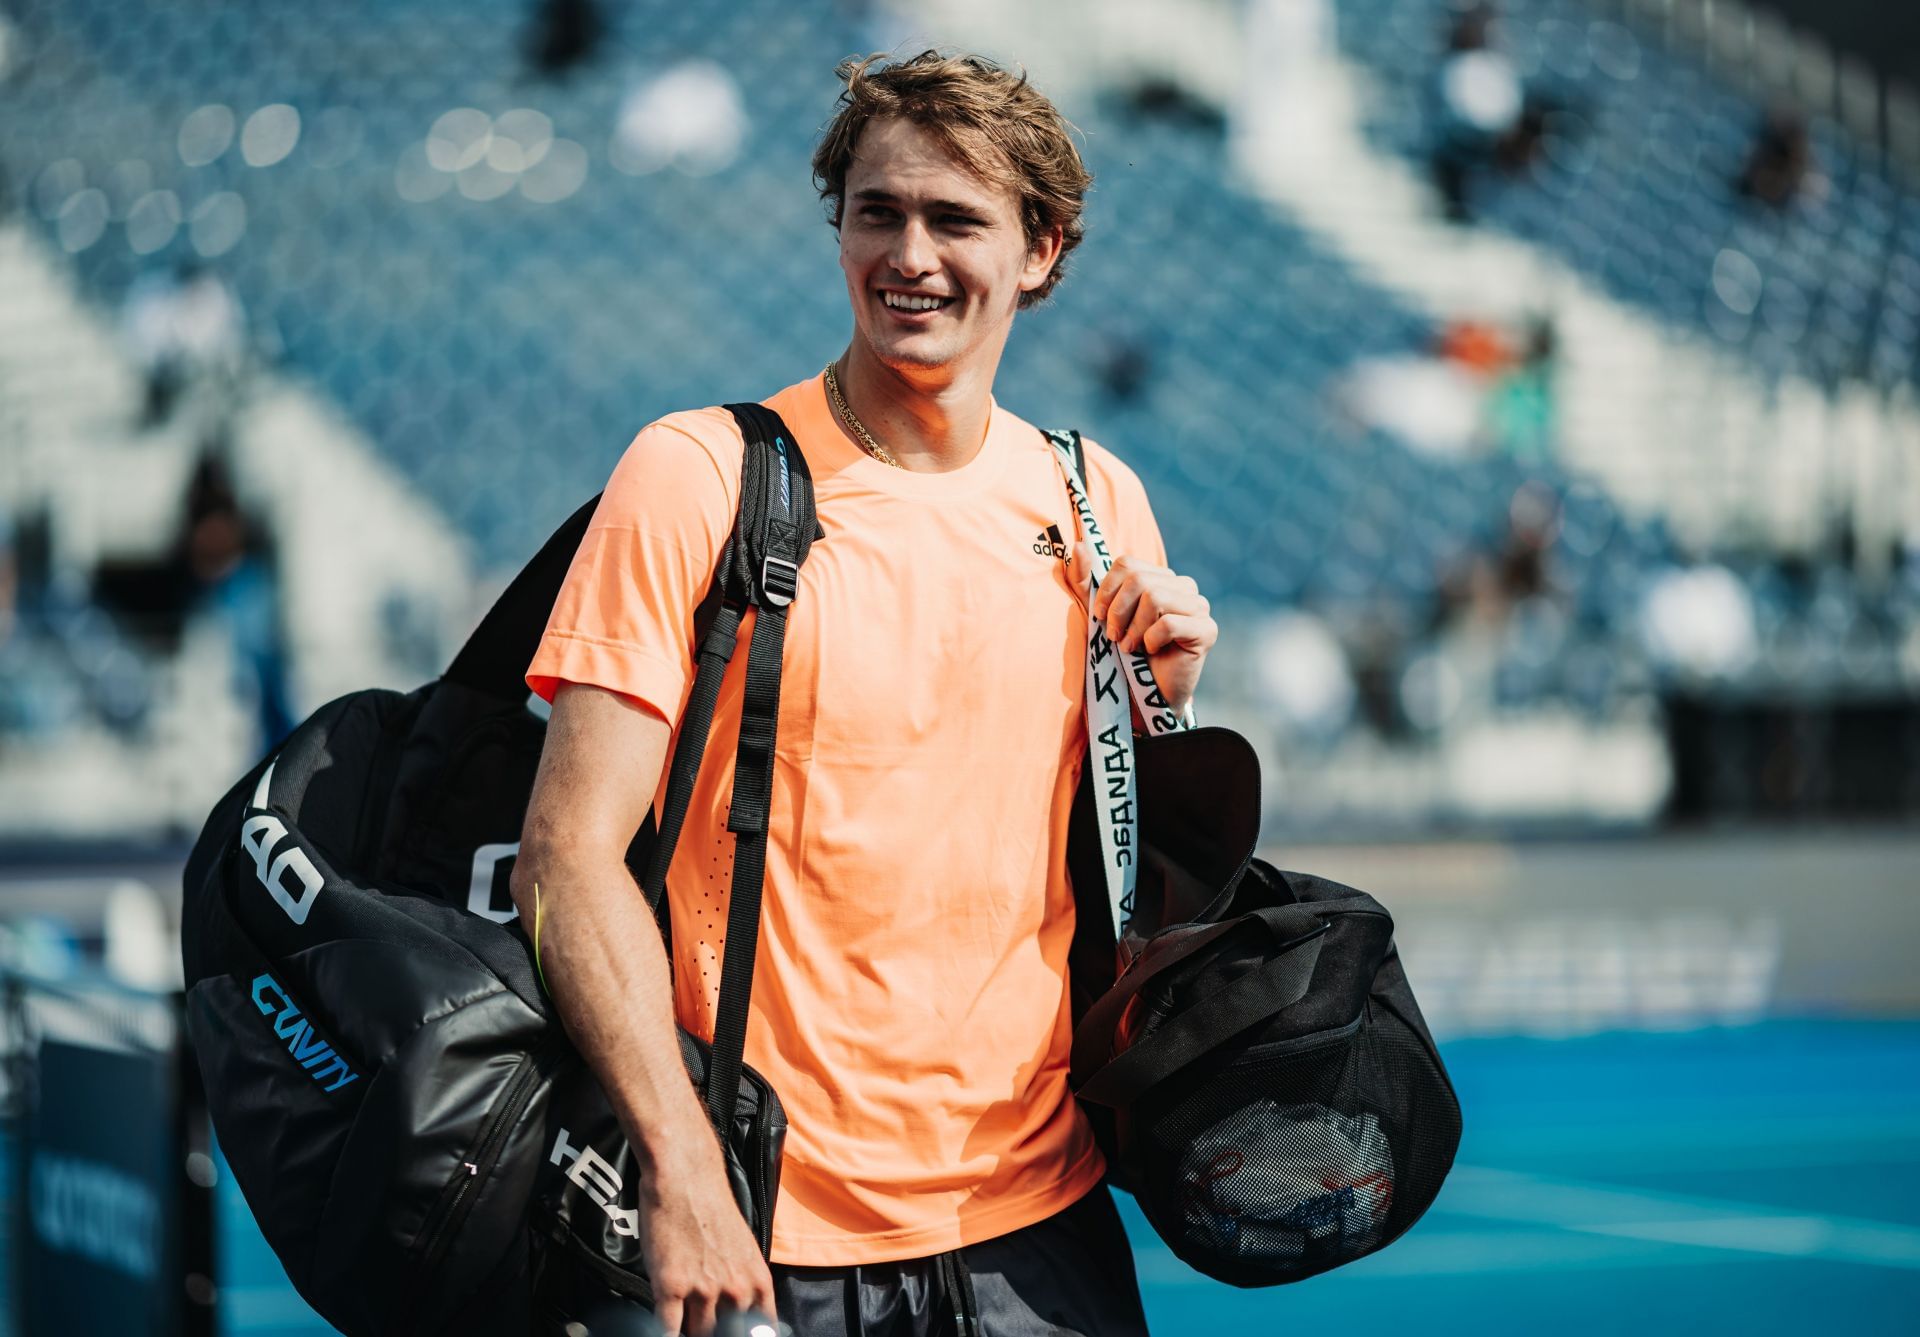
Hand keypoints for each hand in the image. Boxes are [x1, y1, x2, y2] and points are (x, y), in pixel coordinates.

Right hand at [636, 1127, 775, 1336]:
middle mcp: (735, 1291)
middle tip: (702, 1322)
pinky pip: (667, 1331)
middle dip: (712, 1332)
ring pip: (696, 1335)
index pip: (760, 1333)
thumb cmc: (713, 1209)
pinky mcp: (671, 1287)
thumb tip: (736, 1315)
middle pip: (724, 1336)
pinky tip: (662, 1328)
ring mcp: (703, 1291)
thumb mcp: (744, 1250)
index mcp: (758, 1282)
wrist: (685, 1177)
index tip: (729, 1333)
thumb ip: (744, 1285)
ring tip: (681, 1317)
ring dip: (687, 1329)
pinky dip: (664, 1334)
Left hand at [1084, 550, 1217, 713]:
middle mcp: (1182, 587)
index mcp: (1158, 578)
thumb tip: (1078, 546)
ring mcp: (1198, 607)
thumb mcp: (1096, 617)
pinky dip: (1152, 639)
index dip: (1107, 590)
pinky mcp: (1207, 630)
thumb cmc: (1121, 655)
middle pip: (1139, 579)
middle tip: (1114, 637)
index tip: (1100, 616)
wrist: (1143, 697)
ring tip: (1130, 647)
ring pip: (1155, 597)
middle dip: (1118, 612)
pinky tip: (1151, 651)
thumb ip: (1084, 582)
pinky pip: (1170, 623)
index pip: (1128, 563)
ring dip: (1134, 628)